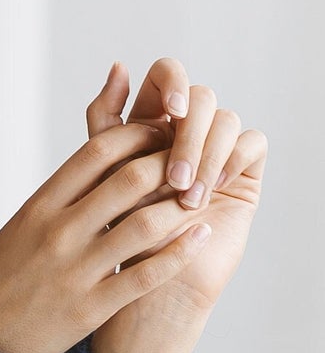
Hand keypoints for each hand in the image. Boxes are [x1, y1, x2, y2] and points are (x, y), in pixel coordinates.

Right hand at [0, 114, 220, 352]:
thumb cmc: (1, 276)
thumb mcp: (23, 225)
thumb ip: (62, 195)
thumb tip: (104, 160)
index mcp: (40, 205)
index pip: (99, 151)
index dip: (140, 135)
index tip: (162, 133)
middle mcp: (58, 231)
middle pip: (130, 179)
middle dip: (171, 164)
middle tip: (193, 162)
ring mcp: (75, 269)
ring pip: (145, 224)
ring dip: (182, 206)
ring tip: (203, 196)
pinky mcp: (90, 308)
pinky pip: (146, 275)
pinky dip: (180, 251)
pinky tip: (202, 236)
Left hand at [87, 57, 267, 331]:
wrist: (144, 288)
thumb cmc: (115, 235)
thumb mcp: (99, 173)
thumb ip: (105, 121)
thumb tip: (118, 64)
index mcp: (148, 122)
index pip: (167, 75)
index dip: (172, 83)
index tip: (169, 112)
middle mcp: (184, 131)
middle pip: (200, 95)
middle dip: (189, 134)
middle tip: (175, 177)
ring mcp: (215, 151)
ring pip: (226, 118)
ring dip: (207, 156)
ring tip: (188, 198)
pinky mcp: (242, 173)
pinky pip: (252, 142)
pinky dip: (233, 159)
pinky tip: (215, 189)